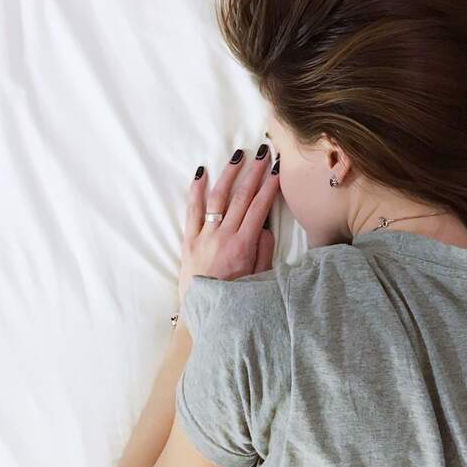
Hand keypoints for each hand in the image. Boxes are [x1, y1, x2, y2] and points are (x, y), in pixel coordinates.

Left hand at [178, 148, 278, 303]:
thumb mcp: (258, 279)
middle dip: (254, 172)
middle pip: (241, 197)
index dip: (270, 186)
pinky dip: (196, 191)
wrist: (203, 314)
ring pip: (218, 198)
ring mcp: (204, 236)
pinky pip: (192, 211)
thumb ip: (263, 251)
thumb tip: (266, 227)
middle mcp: (223, 236)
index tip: (277, 169)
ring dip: (229, 174)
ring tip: (237, 156)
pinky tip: (201, 173)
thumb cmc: (234, 300)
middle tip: (263, 153)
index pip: (260, 207)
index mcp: (243, 245)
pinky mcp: (188, 240)